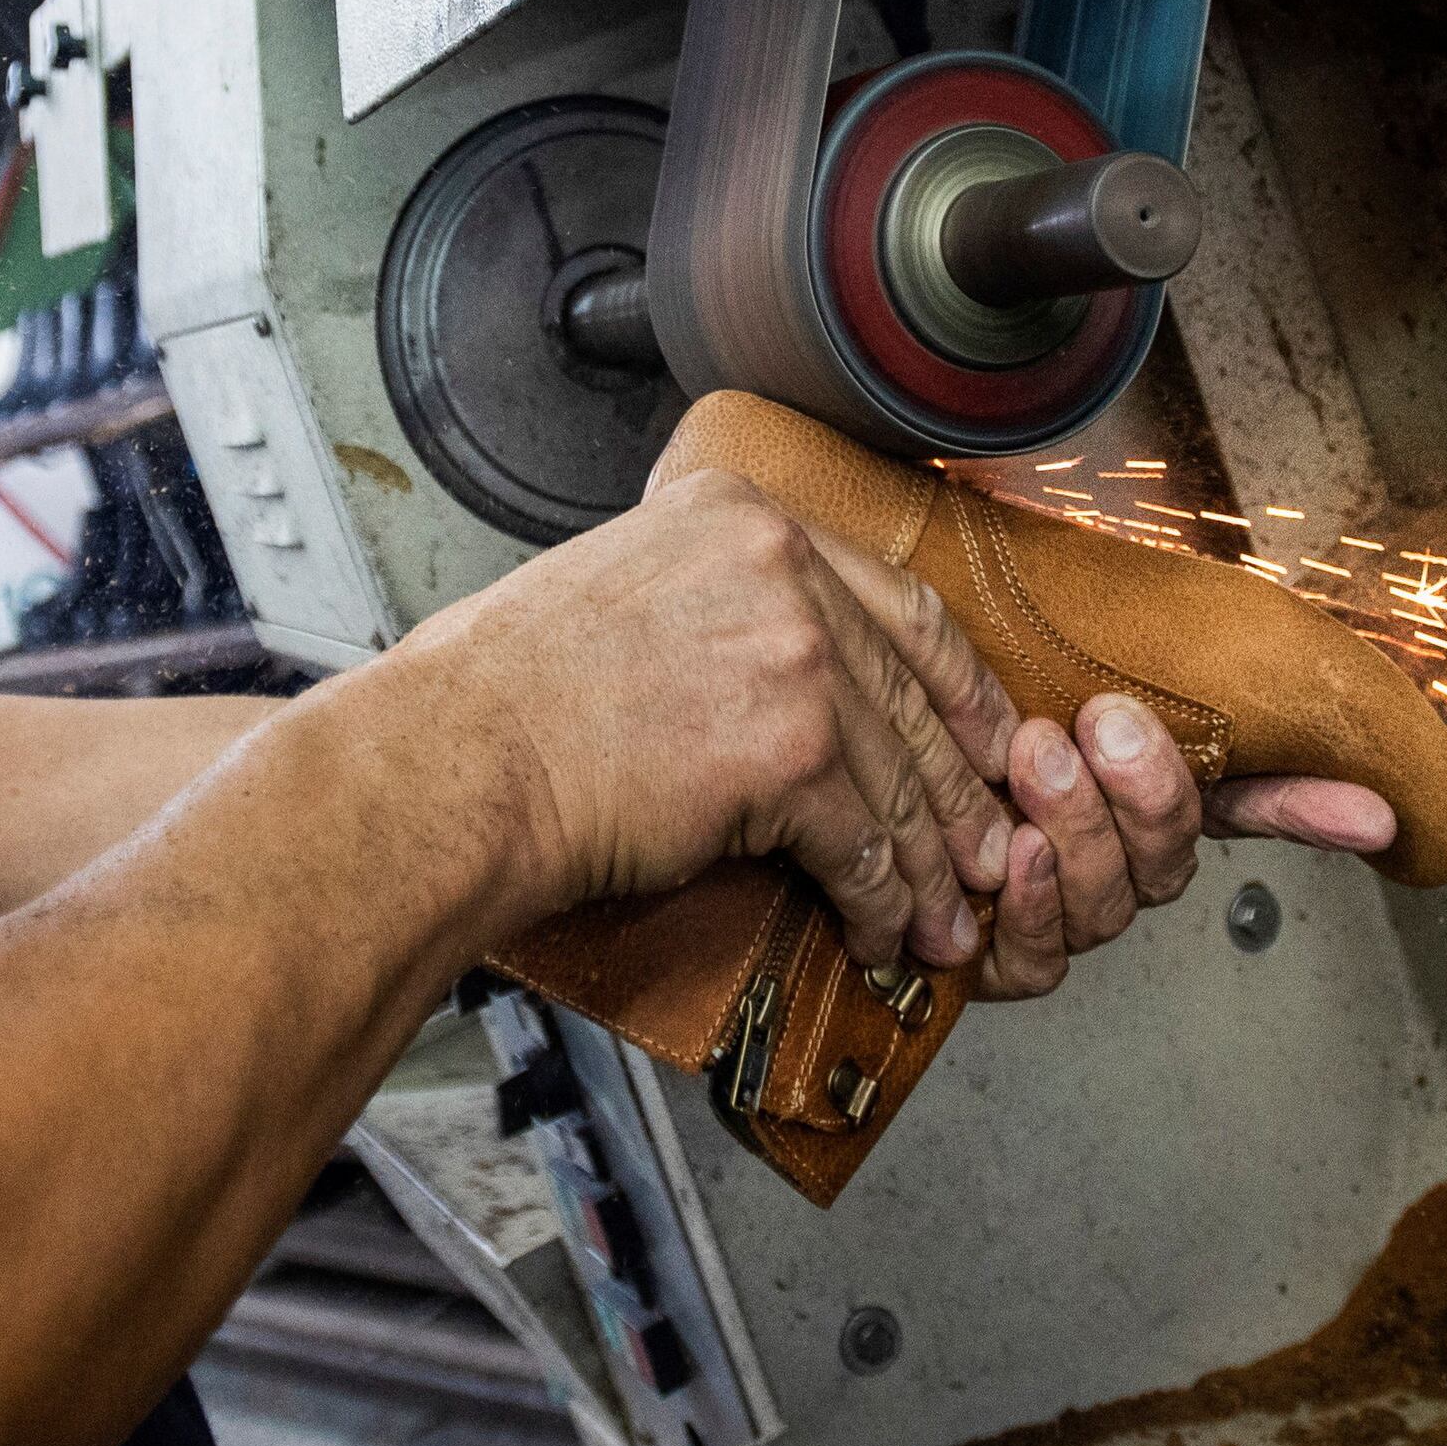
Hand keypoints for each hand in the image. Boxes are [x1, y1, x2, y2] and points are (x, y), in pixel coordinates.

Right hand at [378, 464, 1022, 973]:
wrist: (460, 761)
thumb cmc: (509, 695)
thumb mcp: (623, 586)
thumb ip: (717, 600)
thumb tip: (782, 668)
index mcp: (741, 514)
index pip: (897, 600)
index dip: (955, 684)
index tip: (986, 736)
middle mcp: (780, 566)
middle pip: (907, 694)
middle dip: (954, 792)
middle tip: (980, 851)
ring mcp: (793, 653)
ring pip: (895, 778)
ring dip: (925, 865)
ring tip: (940, 918)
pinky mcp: (791, 752)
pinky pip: (862, 842)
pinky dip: (879, 900)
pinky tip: (881, 931)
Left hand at [965, 693, 1399, 998]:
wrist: (869, 721)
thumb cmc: (982, 711)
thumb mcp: (1097, 690)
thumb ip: (1210, 720)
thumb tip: (1380, 809)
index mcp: (1156, 811)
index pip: (1252, 812)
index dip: (1309, 809)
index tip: (1355, 798)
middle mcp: (1114, 873)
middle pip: (1163, 867)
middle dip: (1140, 795)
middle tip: (1100, 722)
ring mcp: (1054, 920)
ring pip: (1101, 908)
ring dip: (1078, 831)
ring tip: (1038, 756)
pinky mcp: (989, 958)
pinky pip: (1033, 959)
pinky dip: (1029, 907)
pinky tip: (1015, 851)